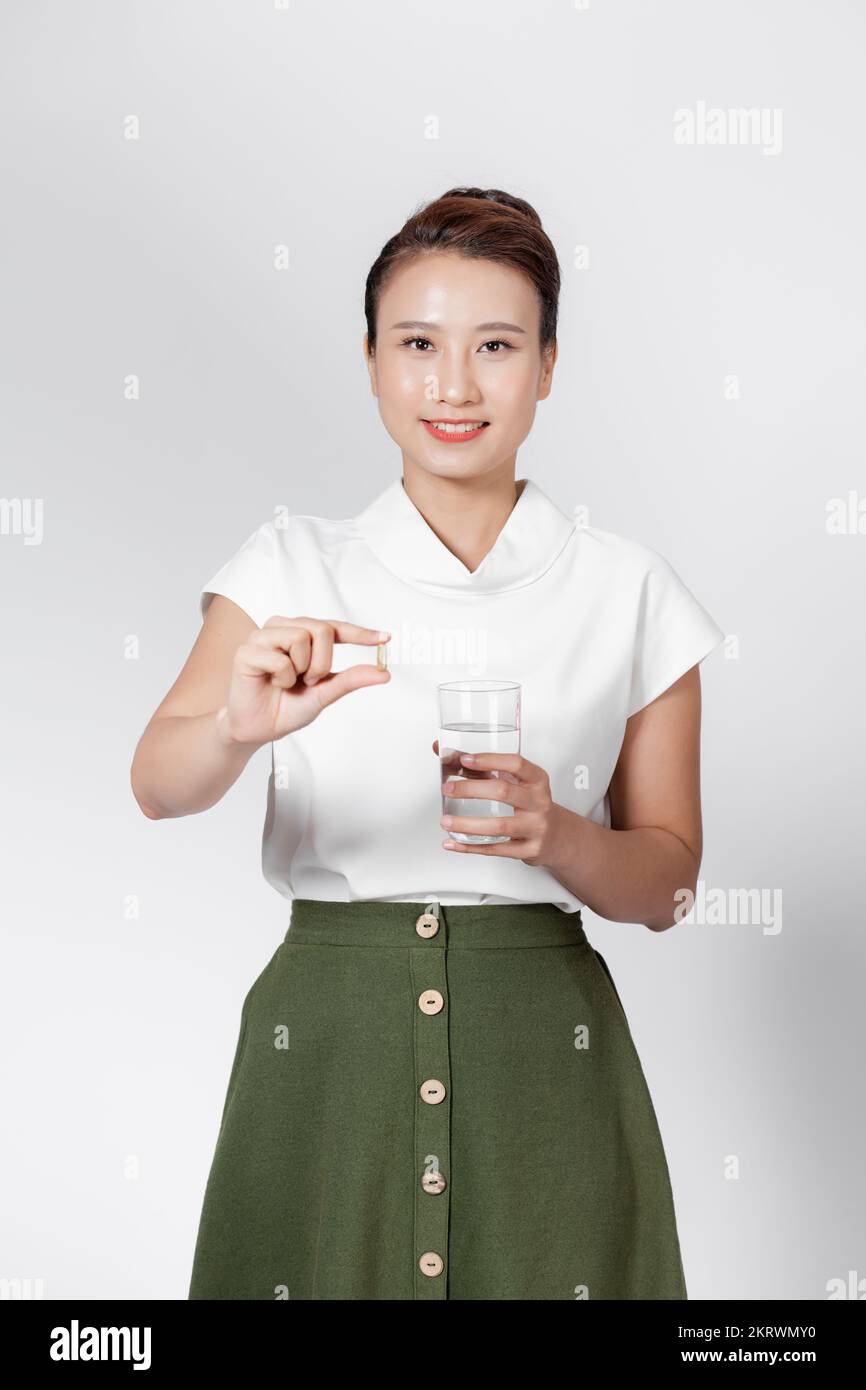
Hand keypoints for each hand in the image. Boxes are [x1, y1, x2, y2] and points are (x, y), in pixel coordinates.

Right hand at [222, 617, 389, 746]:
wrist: (257, 729)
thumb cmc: (286, 707)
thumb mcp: (325, 694)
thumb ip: (350, 680)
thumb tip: (383, 673)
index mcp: (301, 634)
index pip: (335, 627)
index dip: (360, 632)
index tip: (386, 638)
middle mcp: (282, 628)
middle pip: (321, 628)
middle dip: (324, 662)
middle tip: (310, 681)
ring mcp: (262, 636)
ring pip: (301, 637)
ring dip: (303, 668)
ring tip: (290, 681)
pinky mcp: (247, 651)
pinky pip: (280, 658)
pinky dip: (284, 677)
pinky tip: (274, 683)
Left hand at [431, 740, 562, 867]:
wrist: (558, 836)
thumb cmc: (531, 804)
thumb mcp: (517, 783)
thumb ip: (484, 768)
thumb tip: (443, 753)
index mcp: (536, 780)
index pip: (516, 764)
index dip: (490, 760)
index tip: (465, 760)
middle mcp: (539, 802)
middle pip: (504, 792)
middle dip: (471, 790)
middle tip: (447, 789)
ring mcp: (535, 828)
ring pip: (499, 826)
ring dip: (467, 824)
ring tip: (445, 821)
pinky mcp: (528, 850)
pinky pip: (496, 850)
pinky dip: (470, 847)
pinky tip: (452, 843)